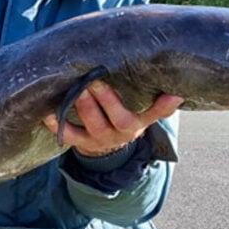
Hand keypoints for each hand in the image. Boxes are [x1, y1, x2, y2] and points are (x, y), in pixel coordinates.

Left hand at [43, 81, 182, 156]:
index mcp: (137, 122)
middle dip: (106, 99)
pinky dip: (58, 125)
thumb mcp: (144, 113)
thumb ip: (159, 103)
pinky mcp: (81, 142)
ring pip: (92, 125)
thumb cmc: (126, 117)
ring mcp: (100, 138)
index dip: (158, 106)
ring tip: (77, 89)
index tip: (166, 94)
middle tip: (95, 79)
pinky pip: (69, 136)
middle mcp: (121, 132)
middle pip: (117, 118)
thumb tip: (179, 92)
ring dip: (84, 107)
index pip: (150, 113)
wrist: (109, 148)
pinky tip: (49, 112)